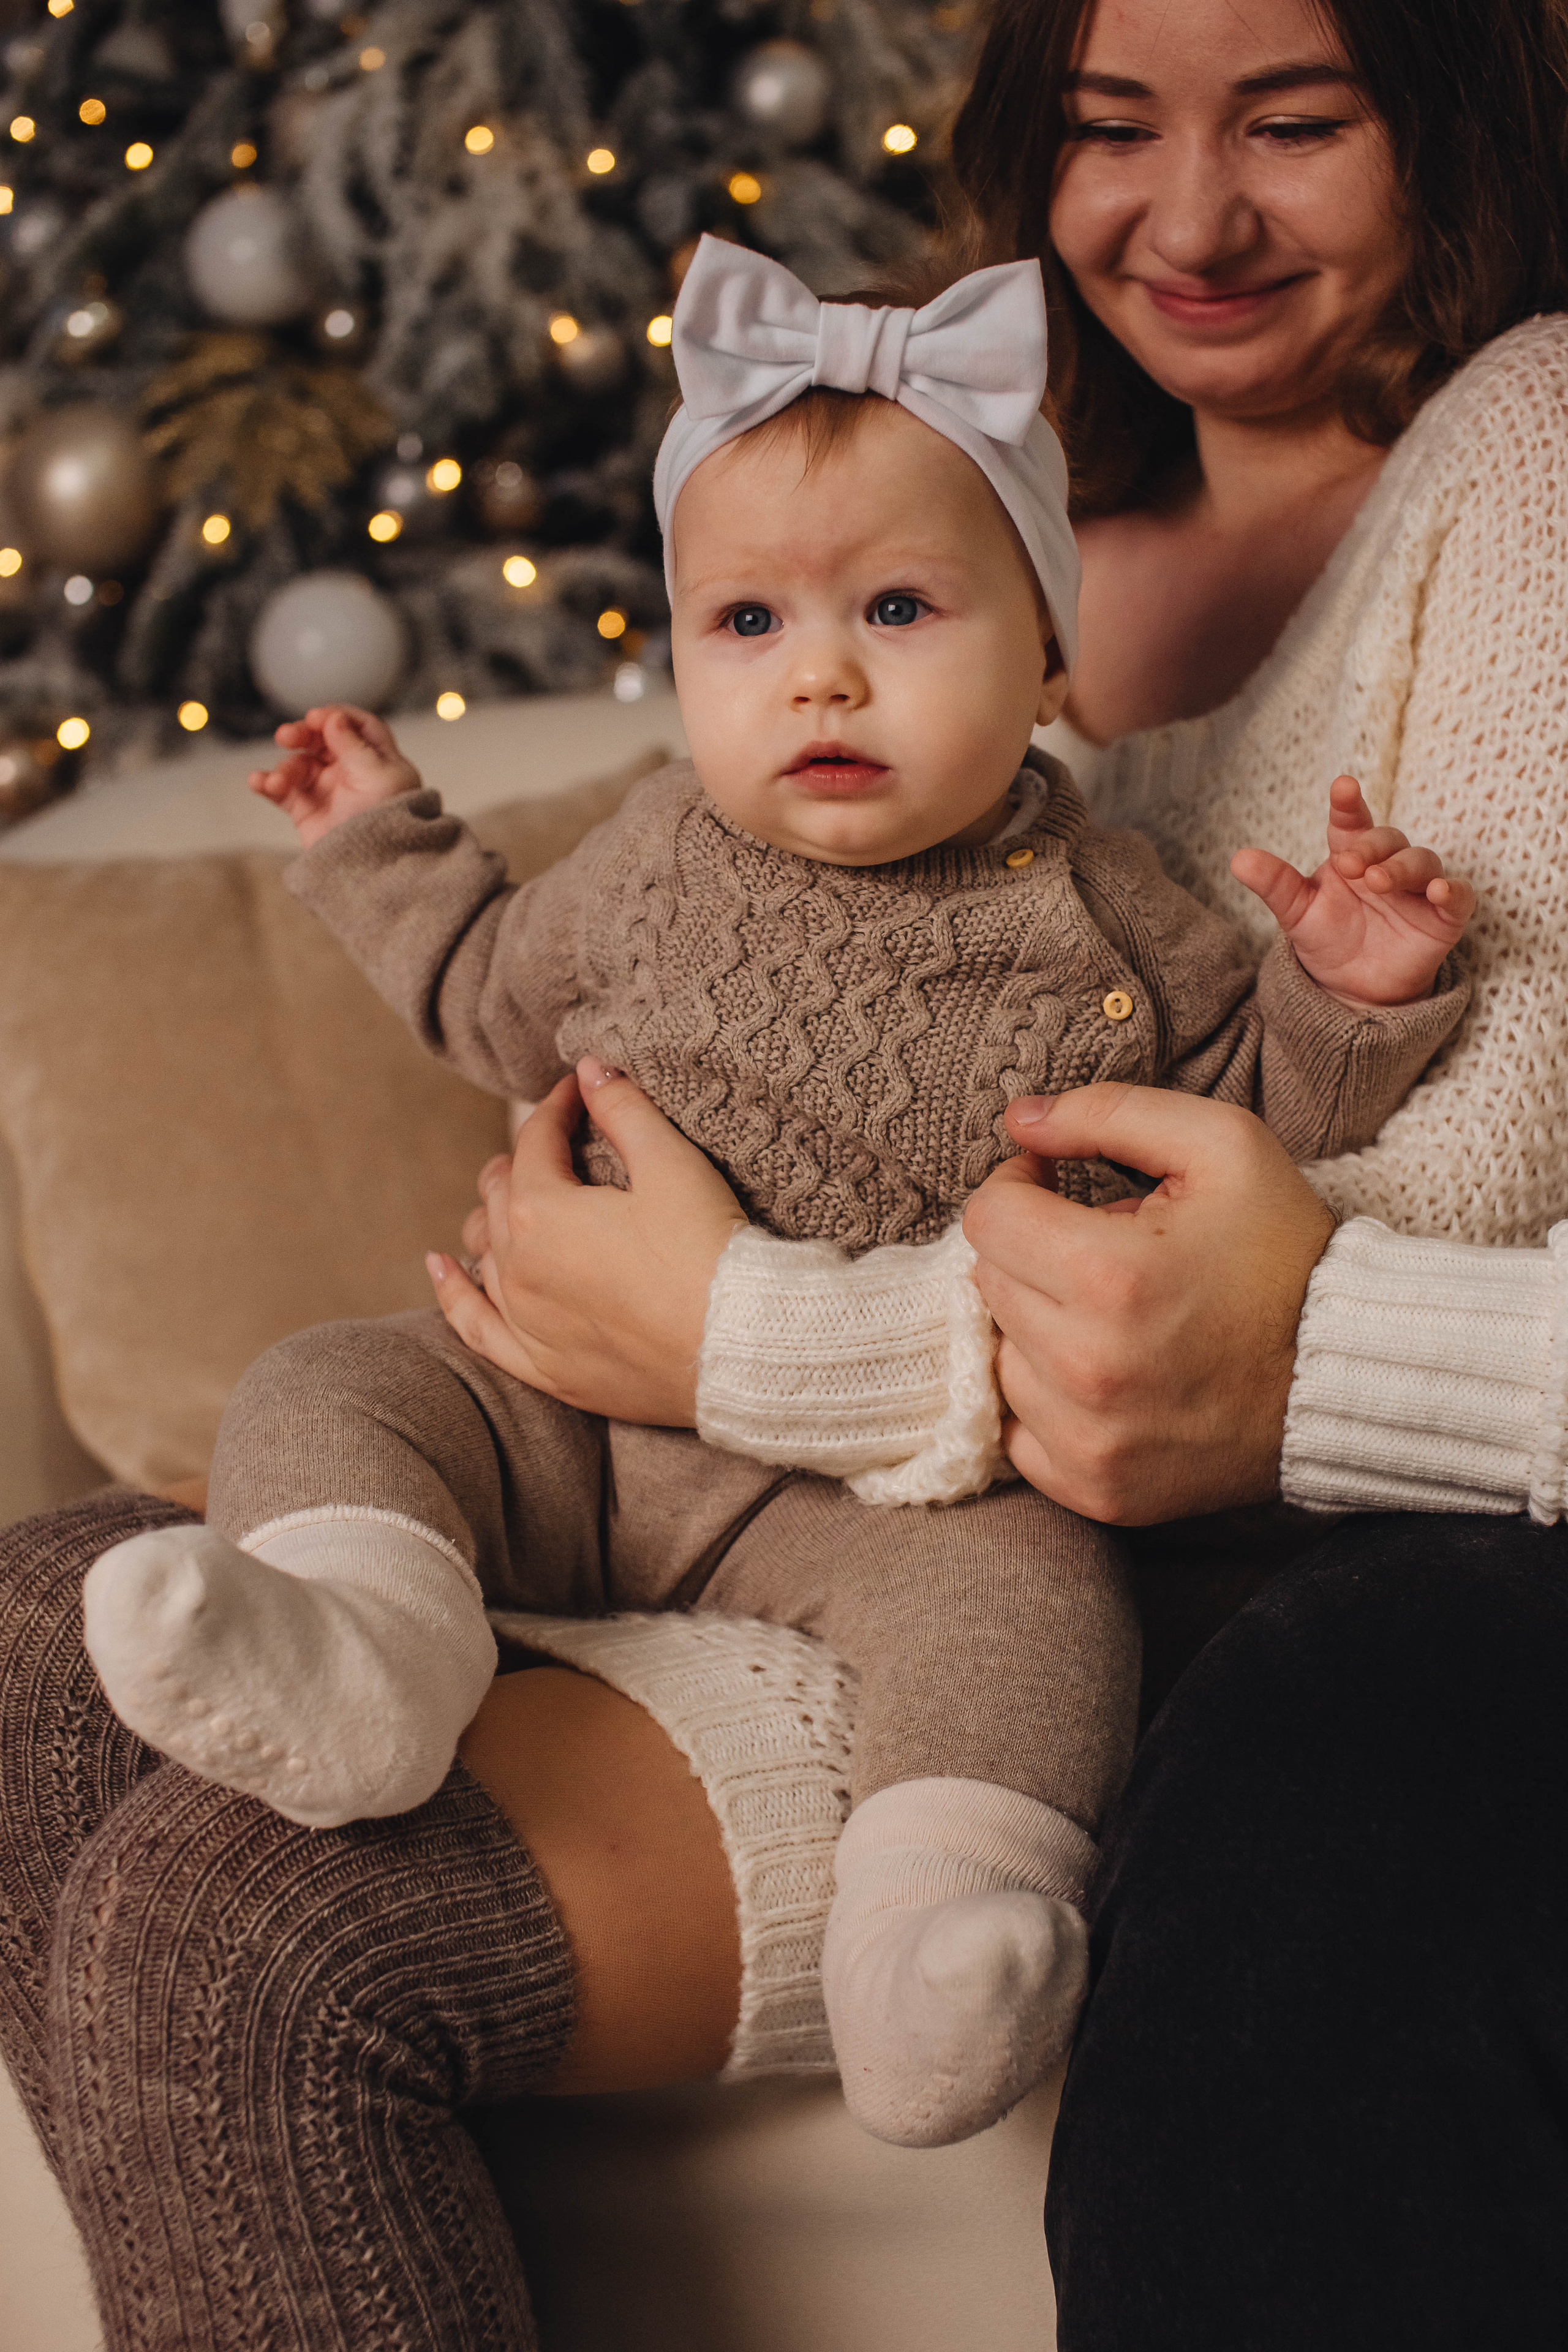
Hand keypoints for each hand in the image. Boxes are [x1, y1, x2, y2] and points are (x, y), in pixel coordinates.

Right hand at [247, 703, 421, 848]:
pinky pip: (284, 791)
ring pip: (299, 765)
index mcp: (379, 761)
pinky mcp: (308, 812)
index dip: (337, 717)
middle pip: (322, 741)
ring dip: (284, 769)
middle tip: (285, 737)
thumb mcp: (376, 778)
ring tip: (277, 783)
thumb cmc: (387, 824)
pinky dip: (268, 784)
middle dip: (302, 735)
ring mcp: (329, 792)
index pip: (358, 726)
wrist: (375, 872)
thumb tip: (334, 718)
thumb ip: (353, 746)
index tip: (317, 718)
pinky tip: (257, 782)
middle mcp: (353, 774)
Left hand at [425, 1058, 747, 1423]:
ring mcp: (525, 1320)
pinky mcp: (543, 1366)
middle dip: (526, 1160)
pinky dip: (455, 1293)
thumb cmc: (710, 1253)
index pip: (536, 1140)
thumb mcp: (672, 1166)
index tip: (579, 1093)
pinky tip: (441, 1267)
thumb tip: (589, 1068)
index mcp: (541, 1209)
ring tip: (512, 1198)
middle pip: (500, 1195)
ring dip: (494, 1218)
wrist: (738, 1348)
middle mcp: (518, 1265)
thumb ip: (624, 1111)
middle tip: (559, 1143)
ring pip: (485, 1254)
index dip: (559, 1107)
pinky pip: (477, 1327)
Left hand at [962, 1084, 1335, 1523]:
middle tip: (1101, 1251)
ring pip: (1000, 1356)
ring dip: (1037, 1326)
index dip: (1017, 1188)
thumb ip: (1111, 1112)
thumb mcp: (1221, 1147)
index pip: (990, 1219)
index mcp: (1109, 1277)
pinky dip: (1048, 1399)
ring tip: (1111, 1315)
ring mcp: (1089, 1440)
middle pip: (990, 1284)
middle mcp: (1088, 1367)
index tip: (1052, 1186)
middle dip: (1033, 1254)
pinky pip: (1019, 1432)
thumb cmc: (1286, 1253)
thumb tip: (1019, 1117)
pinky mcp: (1095, 1490)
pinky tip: (1104, 1375)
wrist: (1350, 1375)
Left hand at [1231, 773, 1474, 1005]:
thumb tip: (1238, 859)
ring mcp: (1419, 889)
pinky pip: (1459, 895)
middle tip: (1349, 864)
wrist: (1353, 989)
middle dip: (1372, 847)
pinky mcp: (1444, 917)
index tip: (1342, 787)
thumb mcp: (1297, 913)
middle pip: (1389, 840)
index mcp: (1351, 855)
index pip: (1351, 821)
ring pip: (1423, 862)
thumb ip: (1275, 885)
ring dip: (1402, 867)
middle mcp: (1388, 864)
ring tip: (1378, 880)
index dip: (1348, 804)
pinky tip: (1440, 892)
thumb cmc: (1328, 939)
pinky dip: (1453, 891)